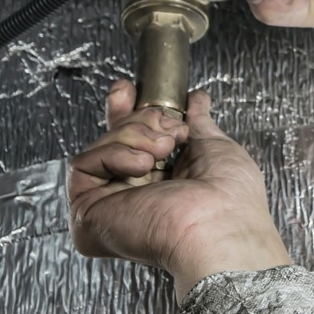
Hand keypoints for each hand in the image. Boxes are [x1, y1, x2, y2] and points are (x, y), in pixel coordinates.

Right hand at [67, 80, 290, 300]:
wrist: (221, 224)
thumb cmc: (230, 198)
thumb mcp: (214, 147)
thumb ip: (198, 123)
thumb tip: (197, 99)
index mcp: (161, 185)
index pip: (131, 143)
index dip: (126, 112)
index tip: (130, 89)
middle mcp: (132, 197)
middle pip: (113, 139)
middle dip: (138, 119)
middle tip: (167, 130)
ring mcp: (108, 206)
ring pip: (101, 146)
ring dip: (135, 136)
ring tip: (163, 151)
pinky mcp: (88, 214)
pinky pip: (83, 165)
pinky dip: (114, 154)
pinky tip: (142, 165)